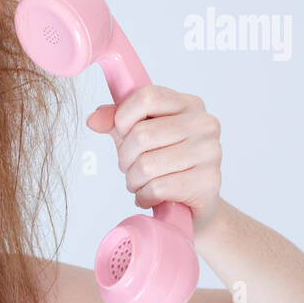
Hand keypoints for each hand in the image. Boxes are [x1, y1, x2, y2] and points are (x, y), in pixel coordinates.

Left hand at [86, 85, 221, 234]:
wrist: (193, 205)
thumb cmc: (164, 165)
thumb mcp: (137, 136)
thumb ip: (115, 121)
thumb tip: (93, 120)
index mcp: (189, 104)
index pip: (147, 97)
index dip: (123, 117)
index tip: (121, 133)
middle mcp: (205, 124)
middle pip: (143, 134)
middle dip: (125, 158)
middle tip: (130, 167)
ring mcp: (210, 152)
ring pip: (147, 165)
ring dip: (134, 180)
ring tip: (141, 183)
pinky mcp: (208, 182)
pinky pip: (158, 188)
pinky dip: (145, 196)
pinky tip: (151, 197)